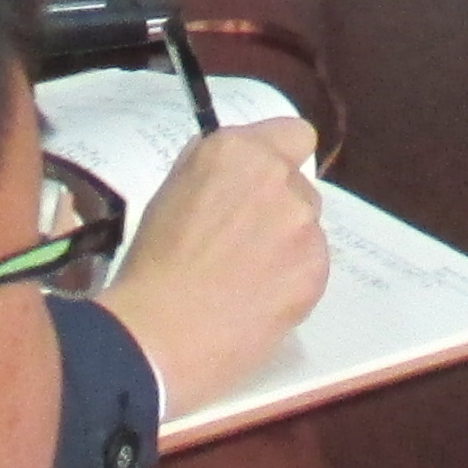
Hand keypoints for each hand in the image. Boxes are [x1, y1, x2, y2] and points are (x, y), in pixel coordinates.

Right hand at [98, 118, 329, 413]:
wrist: (160, 334)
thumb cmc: (152, 264)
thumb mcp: (172, 193)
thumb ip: (213, 170)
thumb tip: (236, 172)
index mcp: (237, 151)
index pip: (293, 134)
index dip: (278, 159)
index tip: (260, 185)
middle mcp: (277, 177)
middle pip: (299, 185)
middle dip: (278, 208)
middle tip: (244, 244)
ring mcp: (301, 222)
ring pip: (307, 227)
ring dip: (287, 245)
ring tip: (247, 281)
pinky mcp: (316, 268)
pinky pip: (311, 266)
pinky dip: (292, 281)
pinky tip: (258, 302)